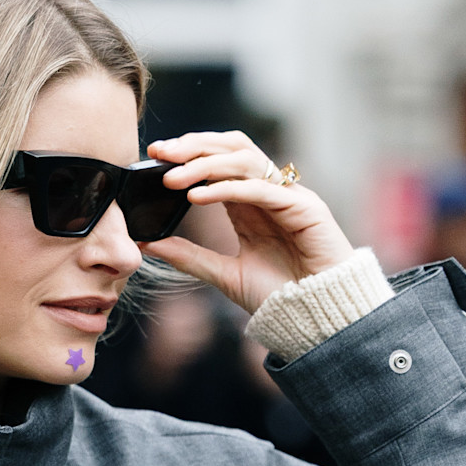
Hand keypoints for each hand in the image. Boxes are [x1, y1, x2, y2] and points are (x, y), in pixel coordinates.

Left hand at [142, 131, 355, 314]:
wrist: (316, 318)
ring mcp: (289, 196)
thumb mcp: (223, 274)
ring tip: (173, 179)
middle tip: (160, 153)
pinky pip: (262, 188)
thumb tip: (149, 243)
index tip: (155, 156)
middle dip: (194, 146)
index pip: (219, 161)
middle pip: (232, 148)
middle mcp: (270, 192)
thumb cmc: (278, 296)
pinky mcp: (305, 208)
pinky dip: (228, 188)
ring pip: (245, 160)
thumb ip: (189, 257)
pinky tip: (198, 196)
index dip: (189, 153)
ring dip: (206, 165)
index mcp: (251, 203)